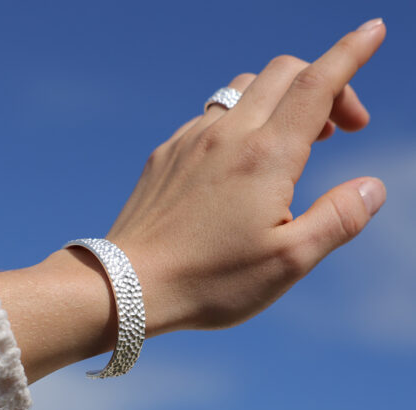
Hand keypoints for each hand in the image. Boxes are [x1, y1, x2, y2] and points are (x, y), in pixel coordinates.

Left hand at [107, 19, 386, 336]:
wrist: (130, 284)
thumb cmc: (210, 280)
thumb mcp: (289, 261)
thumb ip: (338, 219)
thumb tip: (372, 186)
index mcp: (265, 157)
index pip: (317, 84)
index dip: (351, 53)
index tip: (373, 31)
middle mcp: (226, 135)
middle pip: (282, 73)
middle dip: (322, 83)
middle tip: (340, 127)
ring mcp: (190, 140)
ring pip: (243, 90)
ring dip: (279, 101)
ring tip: (292, 142)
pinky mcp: (166, 154)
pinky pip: (209, 117)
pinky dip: (239, 122)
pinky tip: (238, 161)